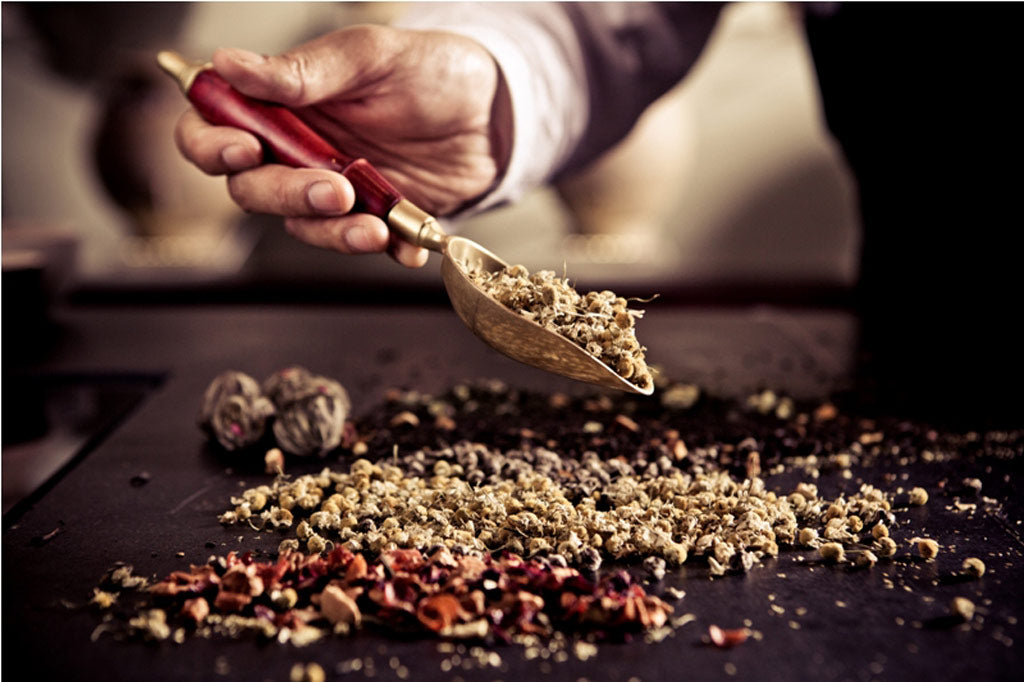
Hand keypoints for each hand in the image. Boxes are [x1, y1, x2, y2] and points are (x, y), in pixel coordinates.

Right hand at [174, 25, 510, 266]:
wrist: (494, 112)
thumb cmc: (429, 70)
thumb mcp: (371, 56)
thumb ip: (305, 70)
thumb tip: (229, 64)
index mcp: (279, 105)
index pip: (211, 128)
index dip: (210, 144)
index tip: (243, 148)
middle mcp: (295, 152)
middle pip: (251, 189)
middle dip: (285, 195)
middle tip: (332, 190)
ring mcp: (333, 190)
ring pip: (303, 226)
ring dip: (333, 233)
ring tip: (374, 227)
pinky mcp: (374, 220)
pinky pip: (363, 245)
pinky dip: (384, 250)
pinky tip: (406, 244)